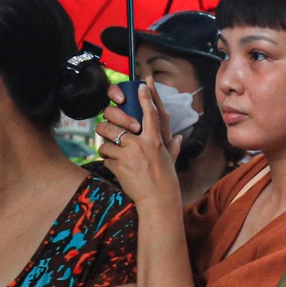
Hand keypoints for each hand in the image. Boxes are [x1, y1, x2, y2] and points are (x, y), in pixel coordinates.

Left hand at [98, 78, 182, 209]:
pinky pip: (105, 158)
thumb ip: (173, 147)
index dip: (146, 97)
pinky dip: (108, 162)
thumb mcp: (171, 161)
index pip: (151, 113)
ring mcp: (128, 155)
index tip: (141, 86)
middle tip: (109, 134)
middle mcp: (141, 144)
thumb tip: (179, 138)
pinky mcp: (118, 166)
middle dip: (107, 128)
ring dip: (105, 147)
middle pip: (114, 125)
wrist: (158, 200)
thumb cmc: (166, 182)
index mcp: (155, 141)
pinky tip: (116, 168)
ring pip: (105, 142)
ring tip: (112, 154)